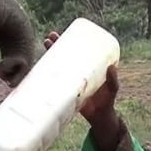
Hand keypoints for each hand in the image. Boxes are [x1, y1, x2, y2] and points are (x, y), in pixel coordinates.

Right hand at [44, 30, 121, 150]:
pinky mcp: (63, 89)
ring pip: (58, 64)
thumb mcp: (112, 90)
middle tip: (50, 37)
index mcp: (90, 67)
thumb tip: (112, 67)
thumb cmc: (107, 102)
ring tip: (45, 45)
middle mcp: (78, 70)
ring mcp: (70, 79)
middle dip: (57, 44)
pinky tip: (38, 67)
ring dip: (50, 54)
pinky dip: (45, 73)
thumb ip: (112, 81)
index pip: (80, 50)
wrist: (98, 117)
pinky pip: (53, 79)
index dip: (72, 40)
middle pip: (66, 54)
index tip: (67, 32)